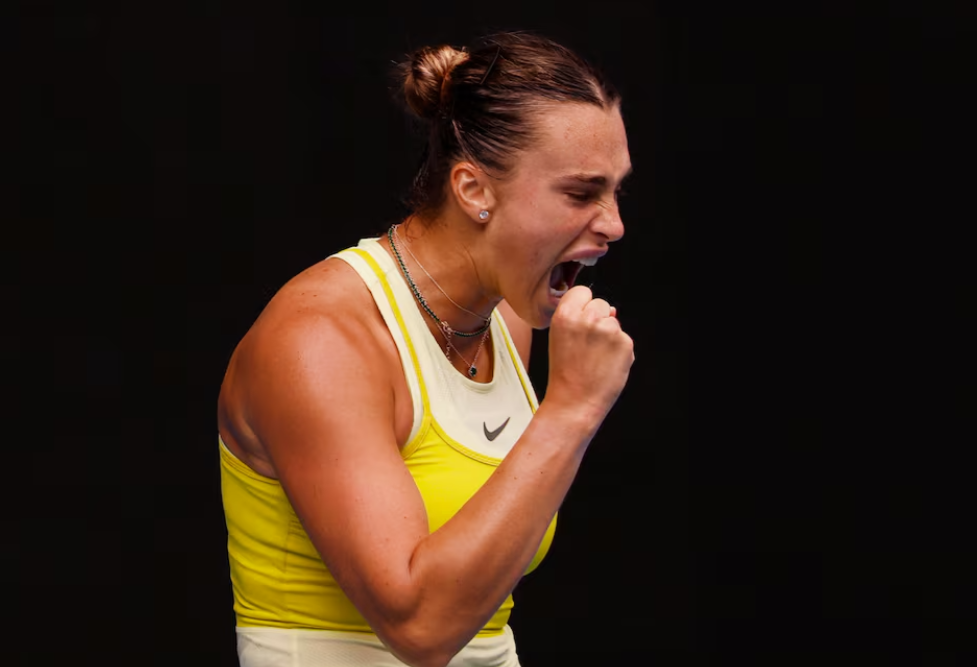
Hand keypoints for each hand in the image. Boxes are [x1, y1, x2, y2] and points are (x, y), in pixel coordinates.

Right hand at [545, 285, 633, 423]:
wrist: (575, 402)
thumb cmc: (566, 372)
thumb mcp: (560, 338)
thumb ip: (579, 318)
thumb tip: (612, 310)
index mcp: (565, 315)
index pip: (582, 291)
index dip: (582, 305)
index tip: (579, 321)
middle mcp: (587, 318)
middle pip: (601, 303)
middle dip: (598, 319)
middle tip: (587, 345)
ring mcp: (608, 330)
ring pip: (614, 322)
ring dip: (609, 336)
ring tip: (595, 358)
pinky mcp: (625, 343)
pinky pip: (624, 339)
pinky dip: (619, 350)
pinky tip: (606, 365)